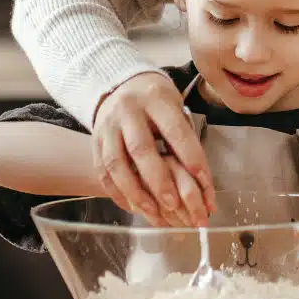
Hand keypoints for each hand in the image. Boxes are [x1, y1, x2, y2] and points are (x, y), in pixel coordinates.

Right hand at [92, 72, 213, 225]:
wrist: (120, 86)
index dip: (190, 157)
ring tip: (153, 212)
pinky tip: (133, 207)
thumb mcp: (175, 107)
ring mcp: (107, 126)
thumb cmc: (156, 102)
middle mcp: (128, 111)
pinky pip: (102, 172)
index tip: (203, 182)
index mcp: (155, 99)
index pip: (175, 130)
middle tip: (174, 205)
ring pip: (116, 163)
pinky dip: (117, 193)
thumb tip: (202, 182)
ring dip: (135, 192)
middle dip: (159, 181)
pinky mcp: (95, 141)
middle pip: (141, 149)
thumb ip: (184, 139)